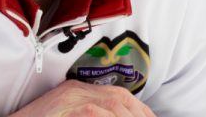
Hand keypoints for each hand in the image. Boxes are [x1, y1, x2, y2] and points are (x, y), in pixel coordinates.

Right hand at [10, 80, 154, 116]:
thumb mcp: (65, 113)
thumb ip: (88, 112)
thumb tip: (116, 114)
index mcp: (76, 90)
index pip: (118, 94)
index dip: (140, 109)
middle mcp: (74, 92)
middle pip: (119, 98)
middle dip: (139, 115)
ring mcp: (69, 101)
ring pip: (112, 106)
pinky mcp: (66, 109)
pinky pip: (92, 113)